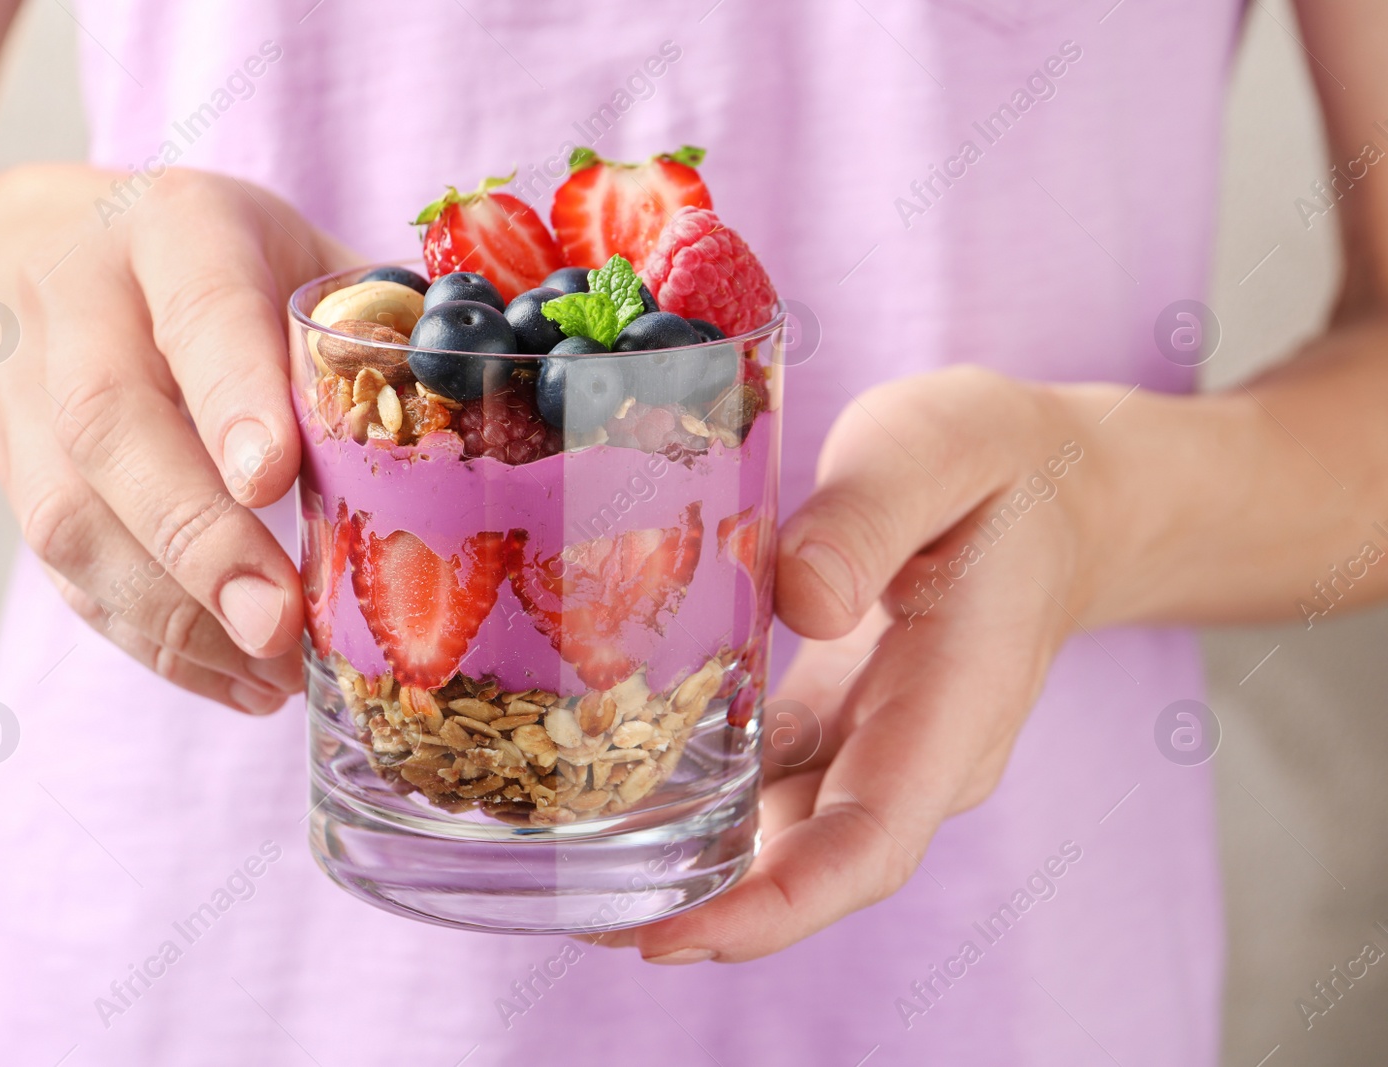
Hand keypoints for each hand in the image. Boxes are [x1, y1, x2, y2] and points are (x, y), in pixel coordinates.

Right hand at [0, 169, 357, 713]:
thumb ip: (378, 323)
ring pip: (67, 514)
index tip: (273, 484)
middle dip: (197, 538)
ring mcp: (26, 385)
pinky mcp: (11, 467)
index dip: (232, 396)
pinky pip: (62, 571)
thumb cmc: (234, 265)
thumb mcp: (307, 255)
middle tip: (277, 623)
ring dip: (173, 614)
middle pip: (108, 423)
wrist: (68, 250)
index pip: (200, 306)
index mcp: (177, 226)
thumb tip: (497, 412)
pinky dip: (152, 639)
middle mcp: (81, 297)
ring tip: (272, 674)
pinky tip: (234, 677)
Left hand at [623, 366, 1113, 961]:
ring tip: (578, 873)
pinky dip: (705, 798)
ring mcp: (884, 746)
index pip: (870, 843)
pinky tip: (624, 788)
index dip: (775, 907)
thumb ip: (869, 516)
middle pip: (816, 862)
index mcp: (954, 700)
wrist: (1057, 487)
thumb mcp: (934, 448)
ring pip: (788, 829)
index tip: (672, 939)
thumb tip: (801, 600)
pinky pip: (775, 780)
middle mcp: (921, 753)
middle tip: (582, 919)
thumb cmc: (994, 460)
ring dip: (696, 863)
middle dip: (707, 907)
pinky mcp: (849, 722)